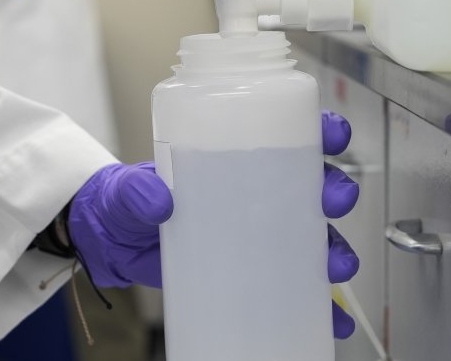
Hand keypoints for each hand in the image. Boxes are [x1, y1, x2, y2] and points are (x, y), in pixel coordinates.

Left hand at [67, 110, 360, 338]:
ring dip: (336, 250)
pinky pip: (299, 288)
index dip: (321, 131)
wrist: (114, 244)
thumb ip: (137, 190)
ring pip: (318, 237)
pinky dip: (324, 305)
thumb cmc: (127, 200)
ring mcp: (261, 232)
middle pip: (316, 185)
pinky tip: (334, 319)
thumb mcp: (128, 189)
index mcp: (236, 155)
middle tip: (330, 203)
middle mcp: (259, 191)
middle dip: (335, 191)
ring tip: (334, 267)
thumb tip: (159, 201)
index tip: (332, 135)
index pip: (290, 135)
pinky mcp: (255, 270)